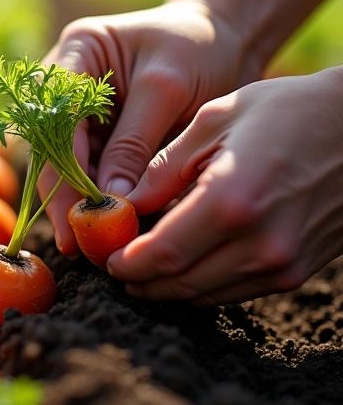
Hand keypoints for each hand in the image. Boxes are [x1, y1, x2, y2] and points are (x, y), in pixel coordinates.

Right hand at [38, 0, 256, 254]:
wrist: (224, 42)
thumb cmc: (199, 49)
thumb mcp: (168, 89)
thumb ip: (134, 142)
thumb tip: (110, 201)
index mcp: (78, 50)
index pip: (55, 116)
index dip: (60, 167)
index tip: (75, 213)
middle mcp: (66, 79)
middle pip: (49, 142)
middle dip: (62, 192)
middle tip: (75, 242)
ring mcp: (77, 106)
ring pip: (63, 161)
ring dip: (76, 200)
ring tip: (89, 243)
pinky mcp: (95, 130)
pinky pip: (86, 167)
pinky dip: (95, 196)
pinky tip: (104, 225)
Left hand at [107, 67, 342, 304]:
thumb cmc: (288, 111)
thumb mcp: (215, 121)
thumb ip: (165, 168)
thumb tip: (125, 203)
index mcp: (231, 202)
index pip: (162, 254)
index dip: (126, 263)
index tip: (105, 258)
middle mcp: (259, 244)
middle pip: (180, 283)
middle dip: (140, 280)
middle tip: (116, 266)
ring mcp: (283, 263)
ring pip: (206, 294)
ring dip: (168, 286)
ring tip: (143, 268)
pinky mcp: (298, 271)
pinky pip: (235, 290)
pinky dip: (202, 283)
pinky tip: (184, 264)